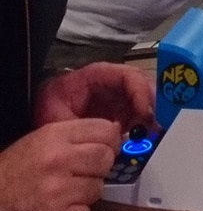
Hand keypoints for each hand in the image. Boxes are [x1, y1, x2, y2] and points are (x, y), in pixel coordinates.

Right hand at [0, 119, 120, 210]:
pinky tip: (58, 210)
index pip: (105, 130)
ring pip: (98, 188)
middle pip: (106, 158)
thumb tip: (116, 131)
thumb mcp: (40, 140)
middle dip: (99, 167)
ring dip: (86, 193)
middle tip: (82, 174)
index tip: (104, 149)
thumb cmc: (15, 172)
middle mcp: (57, 160)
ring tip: (64, 193)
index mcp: (54, 135)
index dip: (109, 141)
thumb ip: (76, 134)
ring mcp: (57, 191)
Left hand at [33, 64, 153, 130]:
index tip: (145, 113)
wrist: (40, 131)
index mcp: (93, 77)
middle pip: (140, 84)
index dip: (140, 90)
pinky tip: (141, 136)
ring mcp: (114, 96)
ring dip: (148, 114)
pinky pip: (136, 112)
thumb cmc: (45, 117)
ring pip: (142, 98)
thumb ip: (85, 124)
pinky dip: (142, 123)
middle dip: (150, 103)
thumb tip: (115, 131)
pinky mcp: (117, 111)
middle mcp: (109, 83)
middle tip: (154, 126)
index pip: (125, 74)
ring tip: (149, 132)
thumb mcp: (59, 120)